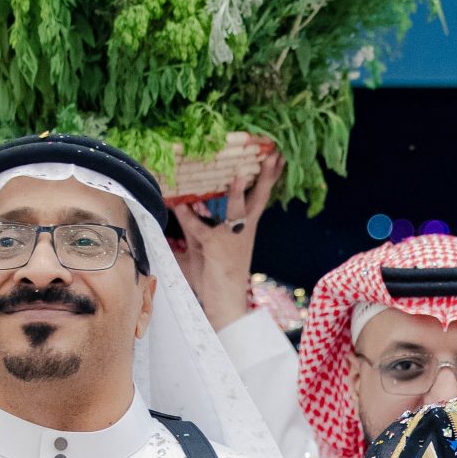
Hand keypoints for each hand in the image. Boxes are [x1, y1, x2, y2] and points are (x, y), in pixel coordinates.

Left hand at [168, 147, 284, 330]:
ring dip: (240, 190)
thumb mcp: (202, 244)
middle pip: (260, 197)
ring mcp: (233, 236)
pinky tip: (182, 203)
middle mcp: (244, 229)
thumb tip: (181, 203)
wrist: (224, 303)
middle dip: (267, 175)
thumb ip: (193, 223)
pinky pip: (199, 227)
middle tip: (275, 154)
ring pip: (240, 208)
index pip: (258, 196)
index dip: (266, 176)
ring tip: (242, 173)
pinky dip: (189, 216)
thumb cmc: (214, 276)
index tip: (274, 157)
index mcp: (245, 227)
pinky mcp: (216, 246)